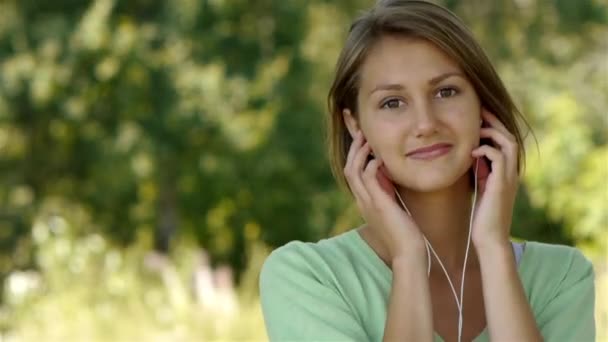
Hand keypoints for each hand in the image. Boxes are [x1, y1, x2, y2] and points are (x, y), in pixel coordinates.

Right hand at [344, 131, 425, 262]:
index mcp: (365, 201)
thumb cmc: (405, 234)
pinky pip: (368, 178)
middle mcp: (362, 201)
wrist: (408, 253)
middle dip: (353, 148)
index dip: (354, 155)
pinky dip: (371, 165)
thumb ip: (387, 192)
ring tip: (367, 139)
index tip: (362, 139)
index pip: (353, 173)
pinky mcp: (378, 204)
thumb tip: (387, 174)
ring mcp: (368, 203)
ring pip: (353, 171)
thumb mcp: (393, 208)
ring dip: (360, 152)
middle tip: (360, 132)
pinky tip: (380, 158)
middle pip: (348, 168)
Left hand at [470, 109, 518, 247]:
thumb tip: (473, 156)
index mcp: (506, 173)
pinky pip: (498, 157)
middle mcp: (511, 173)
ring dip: (492, 132)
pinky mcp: (501, 184)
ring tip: (477, 127)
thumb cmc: (482, 217)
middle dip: (495, 122)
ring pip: (509, 143)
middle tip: (479, 111)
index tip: (479, 117)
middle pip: (510, 137)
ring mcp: (508, 178)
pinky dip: (485, 150)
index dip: (495, 127)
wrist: (489, 239)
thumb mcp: (481, 188)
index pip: (506, 142)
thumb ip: (482, 172)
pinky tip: (471, 153)